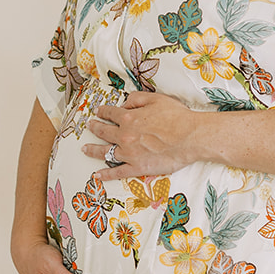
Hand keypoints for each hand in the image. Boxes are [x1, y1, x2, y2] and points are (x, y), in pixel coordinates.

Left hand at [83, 91, 200, 180]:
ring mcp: (129, 153)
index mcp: (129, 117)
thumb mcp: (156, 99)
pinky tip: (97, 175)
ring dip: (93, 150)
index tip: (99, 111)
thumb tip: (125, 102)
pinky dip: (106, 174)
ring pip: (105, 152)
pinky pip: (117, 172)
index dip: (103, 111)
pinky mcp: (137, 167)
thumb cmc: (177, 117)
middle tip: (89, 126)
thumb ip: (137, 98)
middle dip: (95, 128)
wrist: (189, 137)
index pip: (111, 113)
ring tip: (85, 149)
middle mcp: (125, 135)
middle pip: (104, 131)